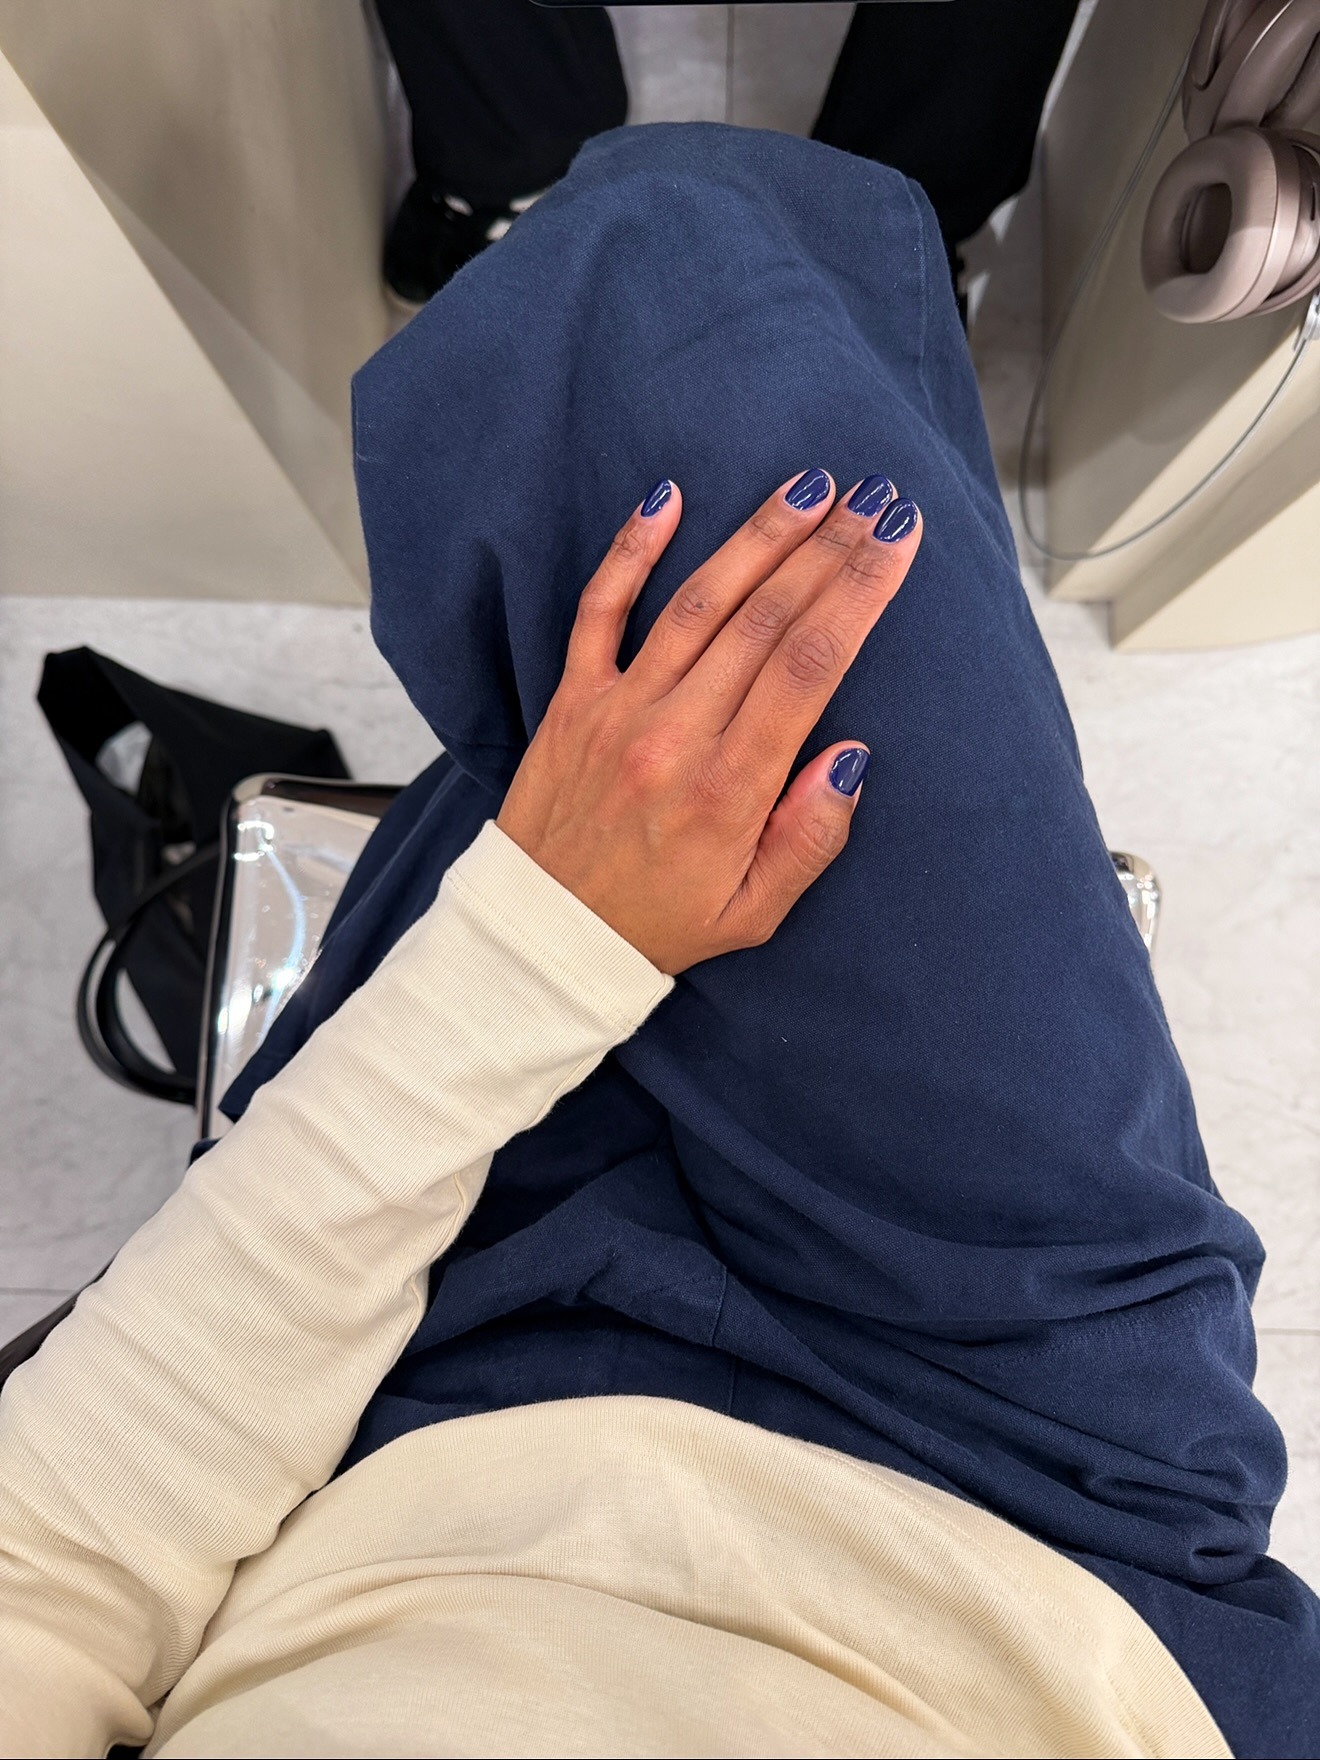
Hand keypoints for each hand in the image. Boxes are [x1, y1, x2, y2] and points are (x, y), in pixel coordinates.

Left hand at [496, 470, 921, 974]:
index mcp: (728, 790)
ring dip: (758, 537)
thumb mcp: (754, 911)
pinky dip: (630, 551)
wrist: (543, 935)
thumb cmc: (657, 924)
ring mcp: (618, 710)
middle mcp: (674, 736)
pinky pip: (599, 610)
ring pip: (698, 603)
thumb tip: (852, 756)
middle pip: (764, 620)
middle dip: (828, 550)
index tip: (899, 539)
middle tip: (875, 497)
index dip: (860, 593)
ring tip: (809, 488)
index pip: (808, 667)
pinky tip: (667, 498)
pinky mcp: (573, 700)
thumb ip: (811, 838)